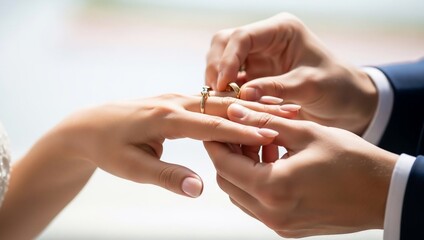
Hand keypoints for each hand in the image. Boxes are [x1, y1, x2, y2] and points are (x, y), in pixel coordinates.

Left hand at [51, 94, 297, 197]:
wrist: (90, 126)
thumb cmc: (108, 147)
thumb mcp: (132, 167)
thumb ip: (167, 176)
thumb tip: (200, 188)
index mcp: (167, 118)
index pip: (213, 126)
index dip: (243, 132)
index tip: (272, 136)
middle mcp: (175, 103)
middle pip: (224, 106)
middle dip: (258, 111)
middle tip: (291, 113)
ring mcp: (177, 100)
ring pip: (221, 102)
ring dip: (250, 107)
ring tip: (282, 109)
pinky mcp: (178, 103)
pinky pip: (211, 103)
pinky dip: (234, 108)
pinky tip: (252, 112)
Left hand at [204, 104, 397, 237]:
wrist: (383, 193)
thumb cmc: (350, 159)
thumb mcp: (305, 133)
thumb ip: (264, 122)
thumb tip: (234, 111)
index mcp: (273, 188)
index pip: (224, 164)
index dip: (215, 143)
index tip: (215, 126)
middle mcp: (271, 213)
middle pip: (227, 182)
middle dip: (227, 156)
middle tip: (239, 133)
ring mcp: (279, 224)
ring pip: (240, 195)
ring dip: (242, 169)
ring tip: (261, 146)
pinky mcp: (288, 228)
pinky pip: (257, 205)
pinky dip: (256, 183)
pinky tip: (274, 163)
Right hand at [205, 13, 376, 134]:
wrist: (347, 101)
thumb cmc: (337, 87)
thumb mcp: (310, 86)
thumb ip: (276, 88)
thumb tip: (242, 94)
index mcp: (281, 30)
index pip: (242, 37)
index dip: (228, 59)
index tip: (223, 85)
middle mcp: (265, 40)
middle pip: (225, 43)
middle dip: (217, 67)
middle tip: (217, 93)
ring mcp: (258, 57)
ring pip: (222, 60)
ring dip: (218, 80)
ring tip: (221, 102)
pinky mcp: (255, 75)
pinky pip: (231, 80)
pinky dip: (226, 92)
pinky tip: (227, 106)